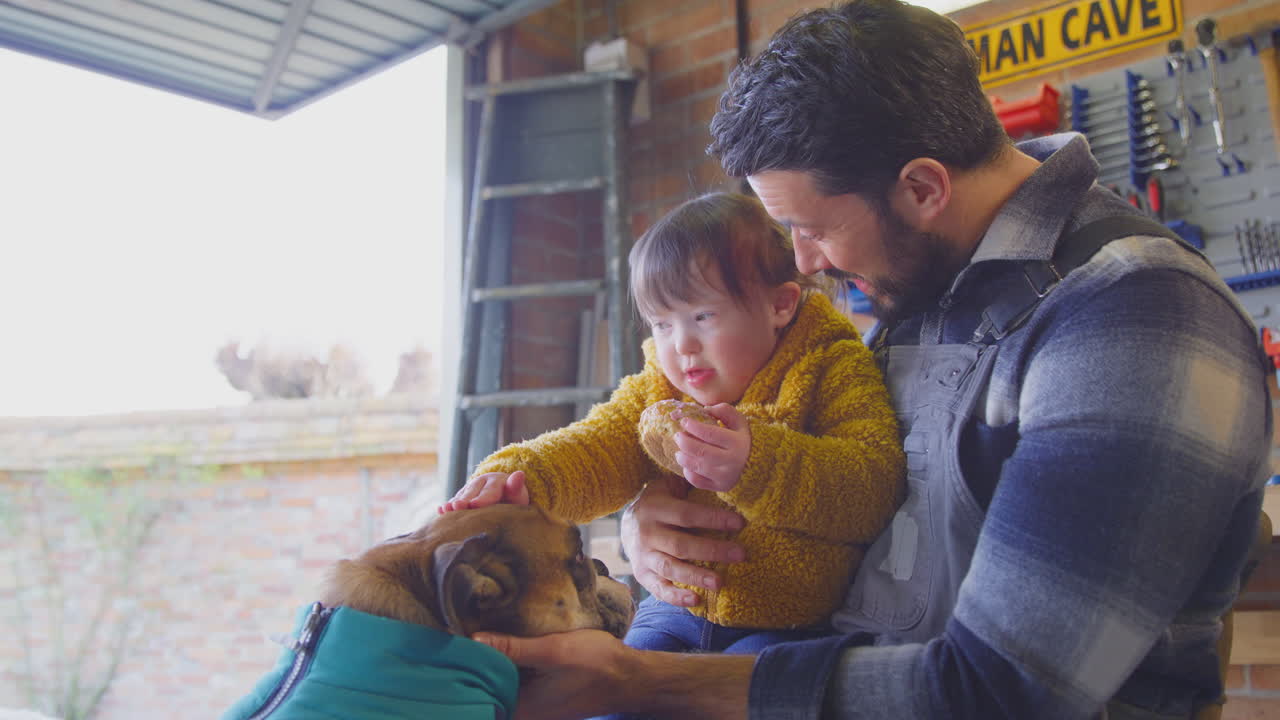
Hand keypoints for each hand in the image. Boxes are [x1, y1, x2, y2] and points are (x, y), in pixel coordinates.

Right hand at [438, 470, 529, 512]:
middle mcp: (481, 483)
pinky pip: (454, 501)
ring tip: (446, 510)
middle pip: (472, 493)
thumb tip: (519, 474)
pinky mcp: (462, 496)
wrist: (505, 497)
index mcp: (497, 482)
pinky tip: (440, 511)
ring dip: (453, 503)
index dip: (482, 498)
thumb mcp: (518, 496)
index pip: (490, 491)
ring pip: (461, 496)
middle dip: (464, 501)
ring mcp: (470, 489)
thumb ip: (516, 487)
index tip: (474, 505)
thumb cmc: (513, 500)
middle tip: (457, 508)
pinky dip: (448, 506)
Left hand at [474, 629, 753, 719]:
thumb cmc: (596, 664)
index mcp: (522, 708)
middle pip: (484, 695)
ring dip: (485, 669)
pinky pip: (512, 685)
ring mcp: (533, 706)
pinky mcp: (540, 697)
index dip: (457, 681)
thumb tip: (473, 640)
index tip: (441, 656)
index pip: (477, 700)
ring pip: (497, 689)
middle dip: (468, 672)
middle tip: (447, 643)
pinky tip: (497, 645)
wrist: (630, 677)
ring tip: (464, 640)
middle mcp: (524, 712)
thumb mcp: (554, 650)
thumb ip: (514, 648)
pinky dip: (503, 669)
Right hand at [621, 475, 745, 605]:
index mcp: (655, 508)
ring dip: (696, 577)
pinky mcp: (642, 575)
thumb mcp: (666, 487)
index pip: (687, 515)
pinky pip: (658, 589)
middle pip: (681, 545)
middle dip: (712, 550)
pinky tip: (696, 601)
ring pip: (671, 568)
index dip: (714, 519)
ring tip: (720, 582)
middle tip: (740, 554)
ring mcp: (643, 556)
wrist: (625, 524)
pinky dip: (676, 598)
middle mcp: (647, 533)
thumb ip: (687, 483)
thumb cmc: (658, 503)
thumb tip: (718, 474)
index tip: (740, 523)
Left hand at [673, 403, 749, 491]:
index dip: (693, 427)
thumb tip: (705, 410)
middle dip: (684, 442)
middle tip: (677, 435)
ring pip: (697, 467)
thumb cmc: (741, 438)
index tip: (684, 422)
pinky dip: (687, 472)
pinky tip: (687, 464)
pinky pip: (697, 481)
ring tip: (679, 450)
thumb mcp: (738, 421)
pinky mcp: (719, 487)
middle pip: (701, 452)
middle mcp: (733, 461)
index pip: (710, 433)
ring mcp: (725, 476)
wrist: (755, 464)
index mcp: (738, 443)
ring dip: (682, 457)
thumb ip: (724, 411)